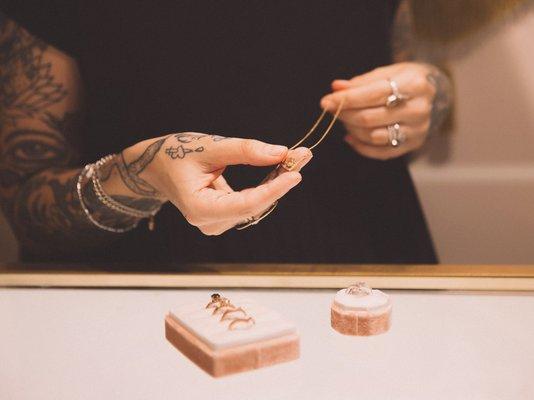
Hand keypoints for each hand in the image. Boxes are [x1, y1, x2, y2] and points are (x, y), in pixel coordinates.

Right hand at [121, 133, 311, 234]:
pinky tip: (281, 167)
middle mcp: (210, 223)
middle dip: (281, 181)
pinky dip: (266, 185)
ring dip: (276, 182)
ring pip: (256, 204)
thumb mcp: (209, 147)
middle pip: (255, 205)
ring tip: (296, 157)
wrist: (155, 167)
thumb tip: (280, 153)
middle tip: (302, 155)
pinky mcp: (224, 217)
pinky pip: (251, 202)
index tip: (296, 172)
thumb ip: (244, 150)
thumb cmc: (175, 154)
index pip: (246, 204)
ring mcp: (217, 223)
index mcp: (200, 209)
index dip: (273, 189)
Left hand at [321, 62, 442, 159]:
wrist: (434, 94)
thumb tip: (336, 88)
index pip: (373, 94)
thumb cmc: (404, 80)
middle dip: (345, 114)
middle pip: (370, 118)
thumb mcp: (386, 73)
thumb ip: (360, 82)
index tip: (325, 101)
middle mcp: (419, 109)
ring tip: (344, 120)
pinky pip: (380, 152)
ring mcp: (417, 130)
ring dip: (351, 129)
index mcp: (414, 85)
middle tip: (332, 110)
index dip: (347, 99)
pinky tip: (350, 137)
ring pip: (373, 136)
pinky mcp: (412, 145)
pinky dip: (360, 146)